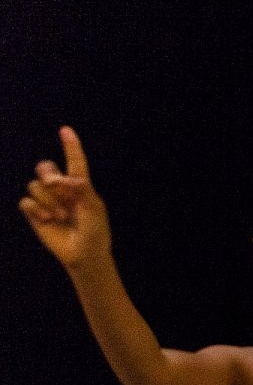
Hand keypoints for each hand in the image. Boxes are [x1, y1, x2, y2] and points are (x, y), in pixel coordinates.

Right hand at [19, 127, 110, 270]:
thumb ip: (82, 191)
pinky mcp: (35, 213)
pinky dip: (36, 209)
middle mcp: (62, 190)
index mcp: (81, 186)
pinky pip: (25, 201)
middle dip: (48, 174)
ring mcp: (47, 200)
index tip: (66, 130)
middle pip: (44, 167)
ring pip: (35, 185)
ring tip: (61, 215)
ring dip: (48, 200)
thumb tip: (66, 178)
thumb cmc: (94, 232)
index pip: (75, 162)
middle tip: (57, 186)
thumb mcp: (94, 210)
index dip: (70, 146)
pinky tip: (47, 219)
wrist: (84, 254)